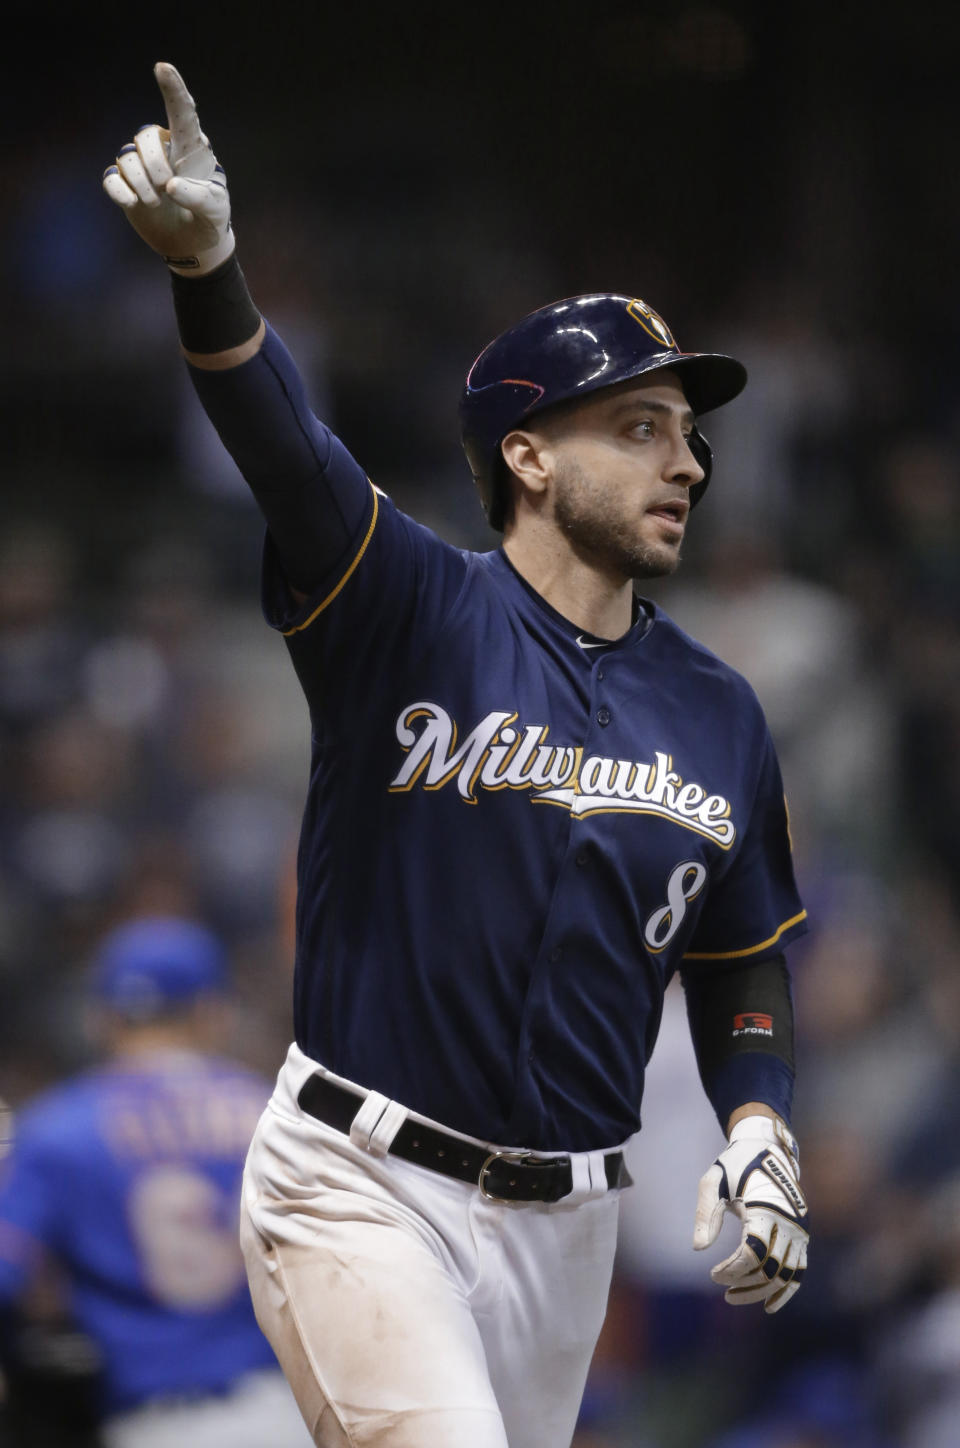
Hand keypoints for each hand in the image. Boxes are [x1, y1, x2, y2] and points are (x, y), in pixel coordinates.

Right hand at [102, 62, 233, 274]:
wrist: (193, 244)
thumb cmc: (210, 219)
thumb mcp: (216, 209)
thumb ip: (199, 196)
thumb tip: (169, 186)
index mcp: (190, 147)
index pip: (182, 112)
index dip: (173, 89)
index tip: (162, 67)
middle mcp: (163, 149)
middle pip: (145, 136)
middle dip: (153, 163)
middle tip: (166, 188)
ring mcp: (142, 167)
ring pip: (127, 156)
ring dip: (141, 182)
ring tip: (156, 202)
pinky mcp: (127, 186)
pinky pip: (112, 177)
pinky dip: (120, 190)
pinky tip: (133, 203)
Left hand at [693, 1114, 807, 1313]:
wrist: (766, 1149)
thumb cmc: (734, 1165)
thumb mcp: (713, 1181)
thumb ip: (705, 1213)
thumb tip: (699, 1249)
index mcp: (766, 1208)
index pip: (752, 1254)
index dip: (731, 1270)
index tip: (712, 1274)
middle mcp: (789, 1222)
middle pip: (770, 1269)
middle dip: (744, 1284)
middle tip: (721, 1286)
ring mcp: (799, 1230)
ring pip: (786, 1275)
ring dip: (762, 1292)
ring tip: (734, 1297)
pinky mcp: (802, 1235)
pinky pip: (800, 1270)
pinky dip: (787, 1291)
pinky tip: (769, 1305)